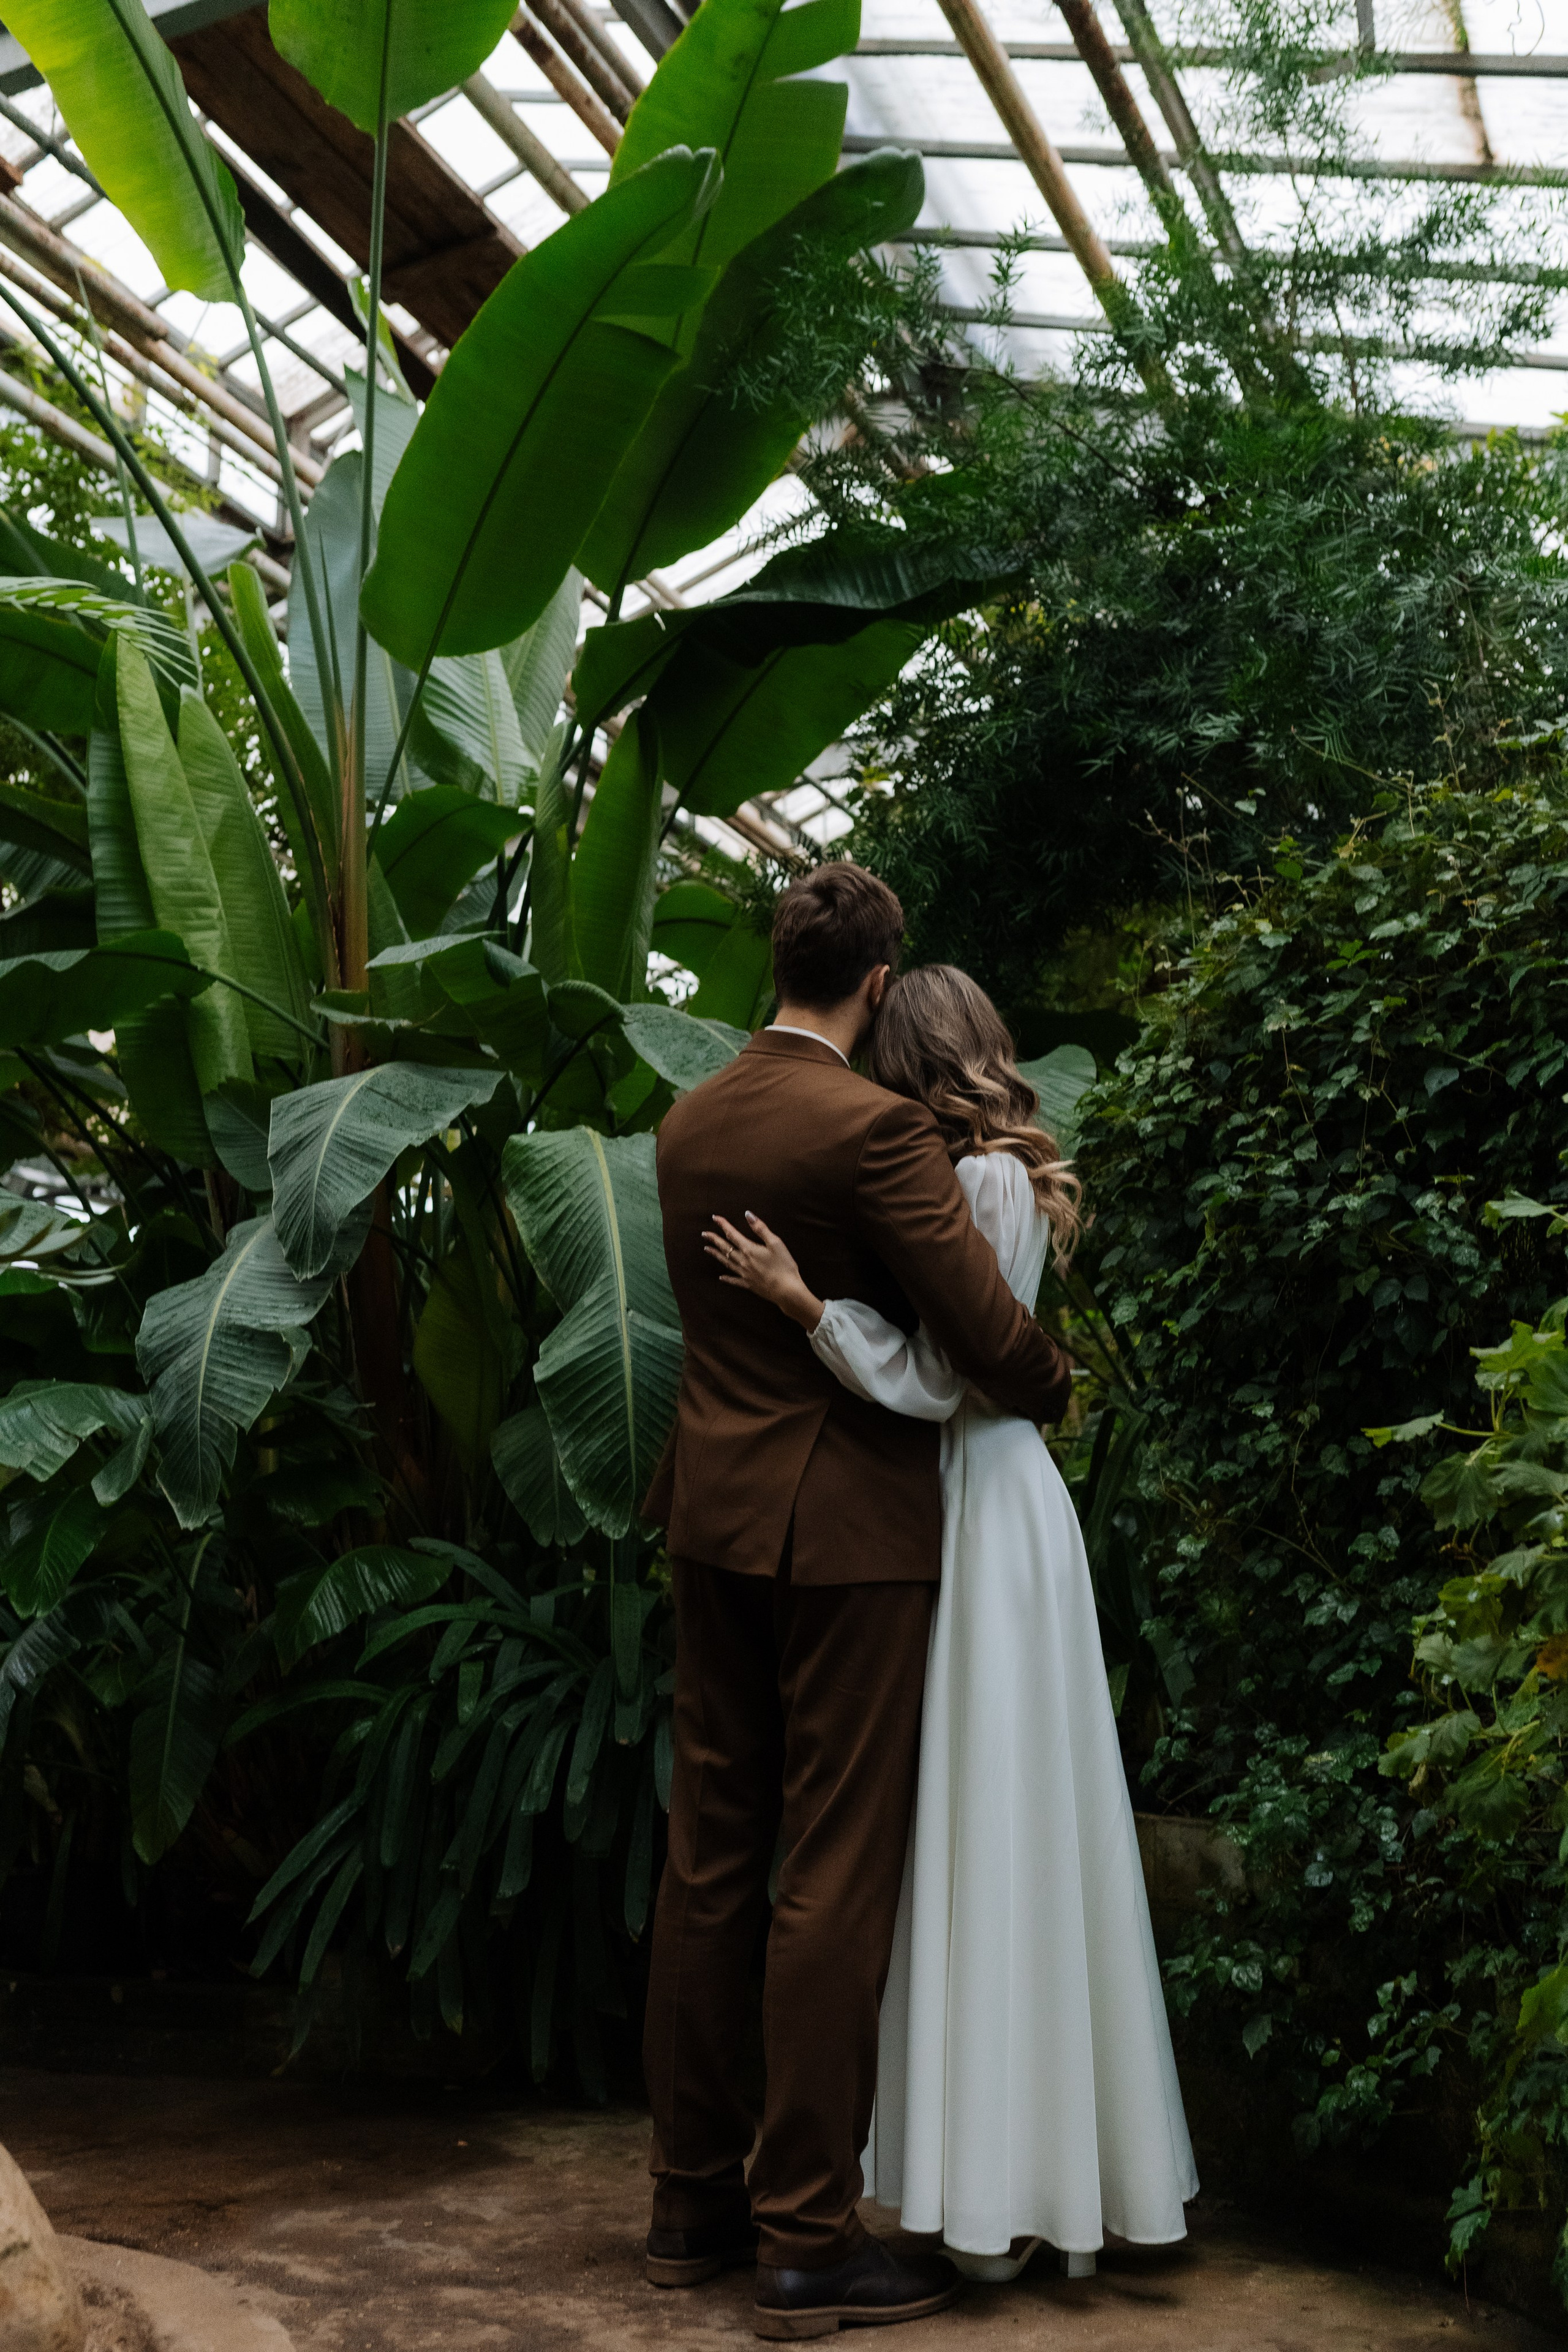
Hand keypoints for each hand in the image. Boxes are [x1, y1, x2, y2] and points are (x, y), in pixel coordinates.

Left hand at [702, 1212, 825, 1331]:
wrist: (786, 1290)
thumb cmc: (784, 1265)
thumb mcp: (775, 1243)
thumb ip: (760, 1228)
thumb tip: (748, 1214)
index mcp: (749, 1249)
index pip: (732, 1234)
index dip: (723, 1225)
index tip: (714, 1217)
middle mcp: (743, 1261)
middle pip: (725, 1248)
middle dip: (714, 1239)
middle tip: (704, 1234)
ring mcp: (744, 1274)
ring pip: (726, 1262)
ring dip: (716, 1254)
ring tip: (707, 1249)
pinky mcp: (748, 1284)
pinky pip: (734, 1280)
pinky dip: (727, 1278)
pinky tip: (721, 1277)